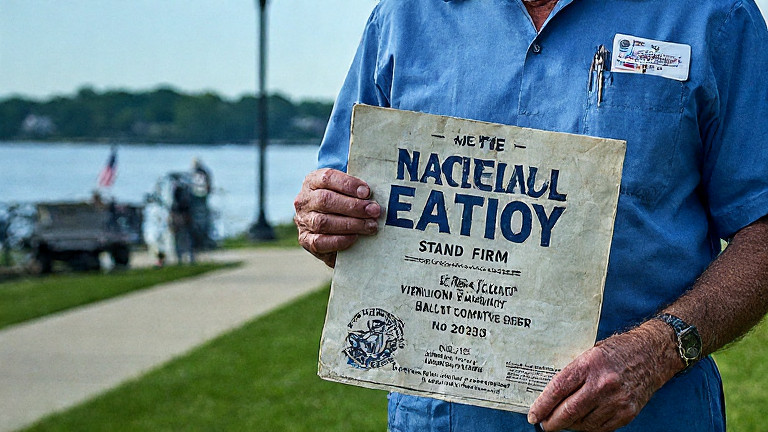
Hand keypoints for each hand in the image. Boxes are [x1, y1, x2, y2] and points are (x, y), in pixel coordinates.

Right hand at [294, 168, 380, 266]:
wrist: (328, 228)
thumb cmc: (342, 203)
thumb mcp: (345, 191)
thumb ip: (356, 189)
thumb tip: (375, 193)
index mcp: (312, 181)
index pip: (327, 178)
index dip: (348, 184)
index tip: (367, 191)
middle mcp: (304, 200)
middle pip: (325, 200)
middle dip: (353, 206)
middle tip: (374, 211)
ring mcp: (303, 221)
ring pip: (323, 222)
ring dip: (351, 224)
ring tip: (370, 226)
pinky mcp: (305, 240)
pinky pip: (320, 242)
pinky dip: (340, 240)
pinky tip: (355, 238)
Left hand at [528, 321, 680, 431]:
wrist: (652, 354)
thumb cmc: (617, 351)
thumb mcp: (590, 352)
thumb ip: (573, 372)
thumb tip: (549, 395)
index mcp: (589, 364)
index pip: (558, 390)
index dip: (542, 405)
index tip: (533, 415)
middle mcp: (603, 383)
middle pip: (569, 411)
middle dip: (552, 421)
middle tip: (544, 424)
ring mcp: (617, 400)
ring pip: (584, 423)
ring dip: (570, 425)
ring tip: (563, 421)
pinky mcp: (627, 412)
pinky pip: (601, 428)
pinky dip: (587, 428)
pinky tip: (581, 422)